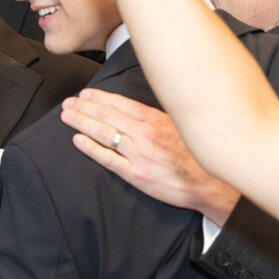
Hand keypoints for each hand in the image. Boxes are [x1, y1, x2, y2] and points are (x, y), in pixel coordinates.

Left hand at [60, 89, 238, 223]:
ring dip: (82, 123)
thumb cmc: (195, 155)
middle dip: (83, 107)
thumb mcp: (179, 127)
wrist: (211, 183)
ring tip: (67, 116)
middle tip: (67, 103)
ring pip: (104, 133)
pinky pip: (108, 158)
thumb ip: (154, 119)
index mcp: (155, 120)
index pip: (120, 104)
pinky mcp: (135, 174)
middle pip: (107, 116)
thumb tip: (132, 110)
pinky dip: (91, 148)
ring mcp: (138, 154)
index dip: (99, 98)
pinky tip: (77, 140)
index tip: (85, 94)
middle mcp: (145, 134)